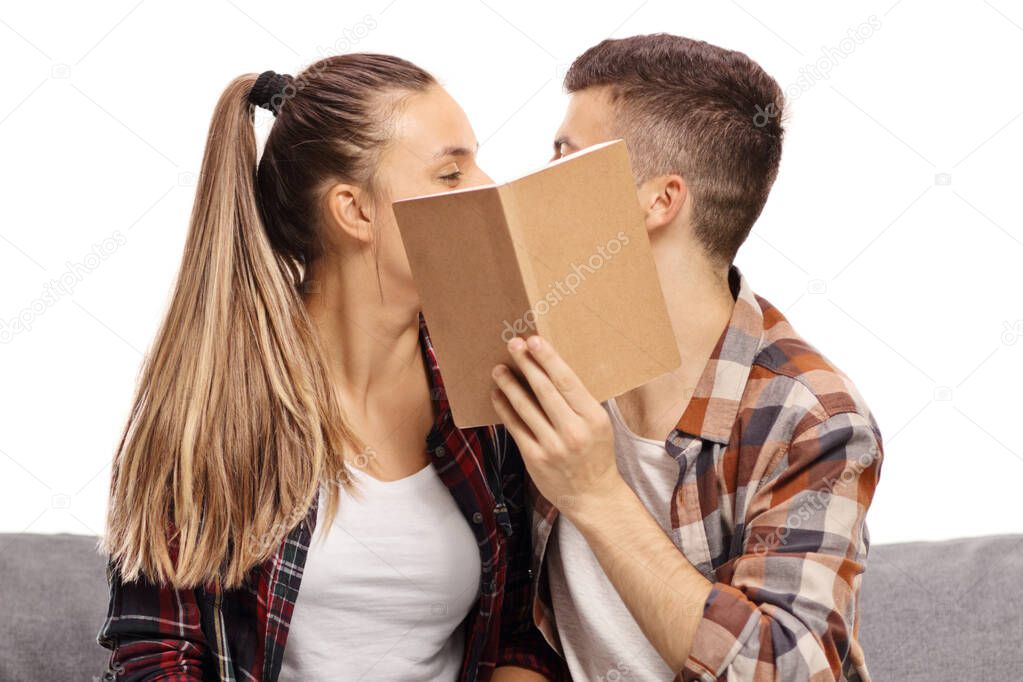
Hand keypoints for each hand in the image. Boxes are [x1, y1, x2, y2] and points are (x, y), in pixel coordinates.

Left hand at [490, 334, 621, 515]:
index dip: (548, 359)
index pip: (567, 381)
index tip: (534, 340)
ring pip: (525, 407)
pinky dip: (504, 408)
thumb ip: (580, 402)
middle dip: (526, 363)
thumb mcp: (599, 425)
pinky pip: (515, 427)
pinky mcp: (534, 458)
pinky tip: (497, 394)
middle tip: (513, 344)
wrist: (593, 497)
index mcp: (593, 418)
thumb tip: (554, 369)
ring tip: (499, 368)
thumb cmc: (596, 455)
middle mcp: (573, 431)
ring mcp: (552, 446)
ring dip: (509, 384)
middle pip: (544, 389)